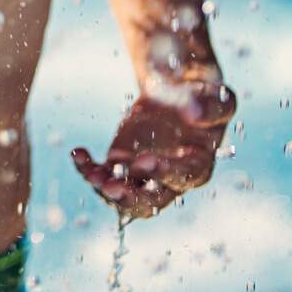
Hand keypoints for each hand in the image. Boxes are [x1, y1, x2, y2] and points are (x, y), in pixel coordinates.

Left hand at [72, 73, 235, 220]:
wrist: (175, 89)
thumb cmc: (199, 94)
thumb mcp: (213, 94)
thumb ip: (210, 105)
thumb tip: (197, 113)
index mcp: (198, 163)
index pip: (184, 177)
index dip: (165, 173)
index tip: (144, 161)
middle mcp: (171, 178)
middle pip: (152, 202)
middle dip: (130, 198)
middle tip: (110, 188)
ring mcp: (143, 174)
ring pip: (123, 195)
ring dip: (105, 188)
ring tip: (90, 173)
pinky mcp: (122, 164)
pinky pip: (102, 174)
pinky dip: (88, 169)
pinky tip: (78, 153)